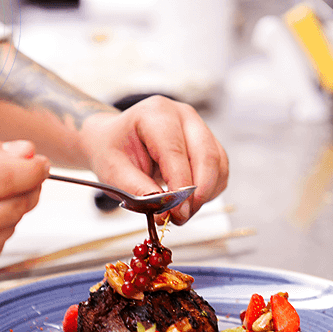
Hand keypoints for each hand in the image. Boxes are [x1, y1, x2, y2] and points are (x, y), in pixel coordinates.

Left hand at [79, 95, 227, 223]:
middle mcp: (183, 115)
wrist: (114, 140)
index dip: (180, 186)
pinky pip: (220, 170)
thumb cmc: (112, 150)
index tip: (177, 213)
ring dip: (205, 194)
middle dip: (198, 193)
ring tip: (181, 212)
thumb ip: (139, 190)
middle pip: (206, 155)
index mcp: (156, 113)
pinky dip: (210, 191)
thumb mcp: (113, 171)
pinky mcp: (207, 143)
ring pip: (218, 164)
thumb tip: (165, 212)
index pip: (176, 152)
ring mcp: (198, 127)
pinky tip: (188, 201)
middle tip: (181, 217)